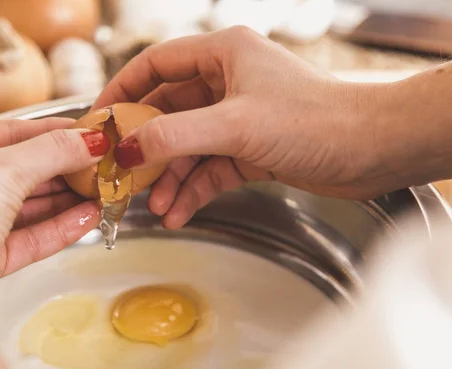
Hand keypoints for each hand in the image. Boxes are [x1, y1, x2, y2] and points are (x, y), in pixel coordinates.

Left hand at [0, 118, 108, 297]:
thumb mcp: (5, 169)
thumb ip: (53, 151)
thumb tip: (91, 140)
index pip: (4, 132)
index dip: (49, 132)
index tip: (83, 132)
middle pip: (17, 171)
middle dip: (61, 171)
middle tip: (97, 165)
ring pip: (24, 208)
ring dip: (64, 201)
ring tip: (99, 193)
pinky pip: (25, 236)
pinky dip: (57, 227)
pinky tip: (87, 219)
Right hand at [94, 26, 390, 228]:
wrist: (370, 151)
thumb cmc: (316, 119)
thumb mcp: (234, 125)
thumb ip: (175, 136)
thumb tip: (126, 148)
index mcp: (222, 56)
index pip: (156, 65)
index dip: (123, 90)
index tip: (99, 118)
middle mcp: (226, 83)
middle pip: (167, 113)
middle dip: (145, 147)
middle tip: (121, 173)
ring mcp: (236, 118)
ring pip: (186, 147)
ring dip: (169, 178)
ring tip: (154, 206)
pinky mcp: (248, 149)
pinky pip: (207, 169)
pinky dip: (192, 190)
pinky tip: (178, 211)